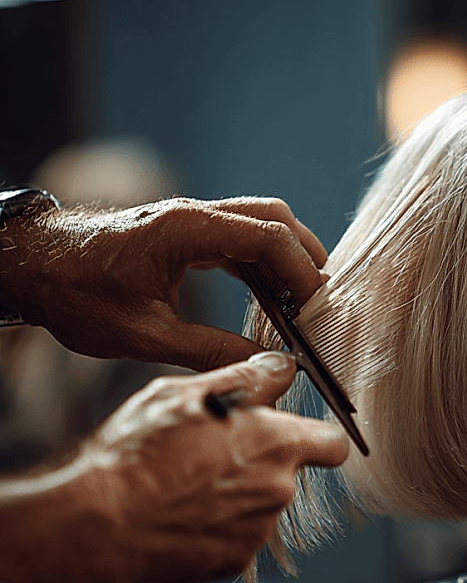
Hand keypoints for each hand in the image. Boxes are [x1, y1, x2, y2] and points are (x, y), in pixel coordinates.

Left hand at [0, 196, 328, 371]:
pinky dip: (261, 264)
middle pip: (274, 219)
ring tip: (300, 303)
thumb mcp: (142, 334)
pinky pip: (238, 240)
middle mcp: (196, 216)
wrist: (31, 266)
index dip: (302, 271)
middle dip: (306, 257)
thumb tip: (259, 366)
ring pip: (259, 225)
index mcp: (187, 229)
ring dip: (286, 259)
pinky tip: (266, 298)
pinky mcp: (184, 234)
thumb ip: (206, 348)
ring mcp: (191, 222)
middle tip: (319, 302)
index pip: (268, 237)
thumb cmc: (75, 293)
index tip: (317, 309)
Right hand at [0, 352, 346, 582]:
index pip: (333, 442)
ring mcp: (257, 529)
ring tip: (186, 484)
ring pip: (259, 504)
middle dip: (260, 463)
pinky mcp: (233, 561)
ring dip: (236, 494)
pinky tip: (181, 513)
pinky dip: (216, 527)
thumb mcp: (188, 394)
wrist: (101, 525)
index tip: (294, 434)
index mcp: (276, 444)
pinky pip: (235, 536)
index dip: (316, 437)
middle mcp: (278, 489)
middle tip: (213, 454)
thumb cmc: (139, 455)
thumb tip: (281, 367)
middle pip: (288, 473)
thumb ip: (248, 379)